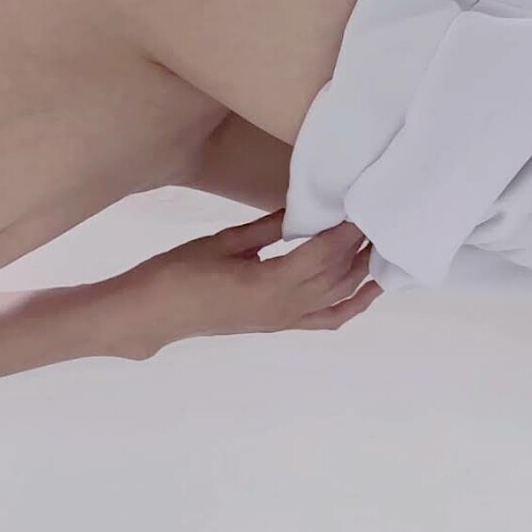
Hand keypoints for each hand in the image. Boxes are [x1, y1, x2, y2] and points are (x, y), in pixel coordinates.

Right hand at [123, 208, 384, 357]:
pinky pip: (328, 319)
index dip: (347, 231)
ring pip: (339, 295)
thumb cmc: (177, 273)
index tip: (365, 206)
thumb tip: (303, 209)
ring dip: (361, 269)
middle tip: (375, 214)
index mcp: (269, 283)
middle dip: (359, 246)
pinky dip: (353, 306)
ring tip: (377, 240)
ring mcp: (284, 319)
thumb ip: (267, 229)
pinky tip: (369, 288)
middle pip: (338, 274)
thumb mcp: (222, 243)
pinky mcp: (280, 325)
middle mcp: (285, 306)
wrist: (153, 313)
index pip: (323, 254)